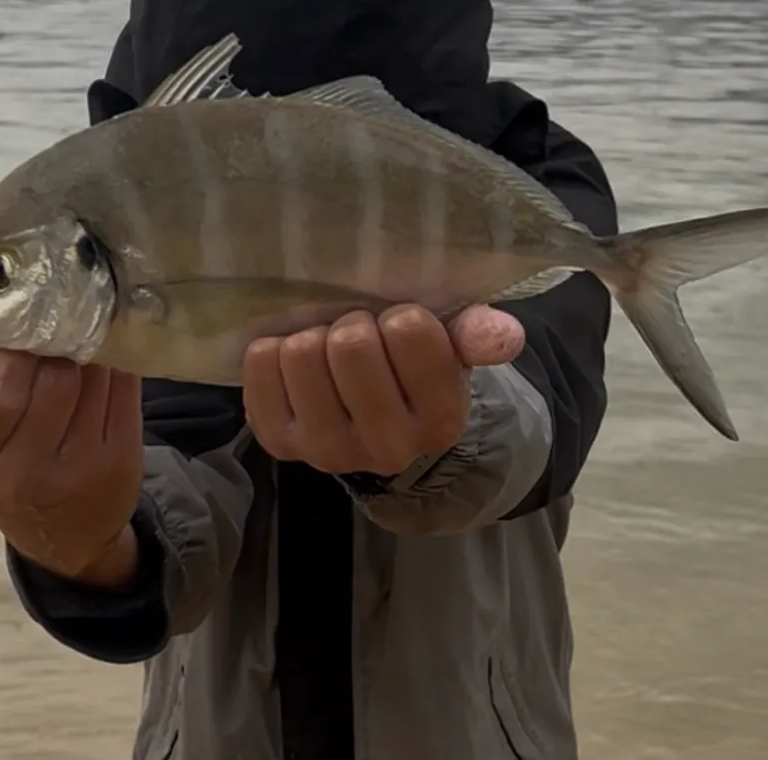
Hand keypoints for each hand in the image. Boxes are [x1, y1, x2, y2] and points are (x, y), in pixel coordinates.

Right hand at [0, 352, 143, 587]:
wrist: (65, 534)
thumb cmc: (9, 468)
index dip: (15, 353)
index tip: (21, 336)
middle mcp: (24, 472)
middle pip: (55, 378)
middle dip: (58, 347)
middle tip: (57, 334)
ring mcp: (80, 468)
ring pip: (94, 377)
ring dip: (89, 350)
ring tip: (79, 345)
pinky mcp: (122, 460)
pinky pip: (125, 387)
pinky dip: (115, 364)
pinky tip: (104, 362)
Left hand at [242, 304, 524, 476]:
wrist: (377, 421)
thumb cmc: (415, 369)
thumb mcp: (453, 348)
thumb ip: (479, 335)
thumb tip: (507, 334)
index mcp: (441, 419)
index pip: (409, 332)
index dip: (400, 316)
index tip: (400, 327)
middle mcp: (387, 448)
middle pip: (350, 345)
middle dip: (352, 324)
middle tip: (359, 333)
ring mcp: (328, 451)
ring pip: (302, 354)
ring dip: (312, 336)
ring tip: (327, 348)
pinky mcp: (280, 443)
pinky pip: (260, 368)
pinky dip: (272, 351)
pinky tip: (294, 362)